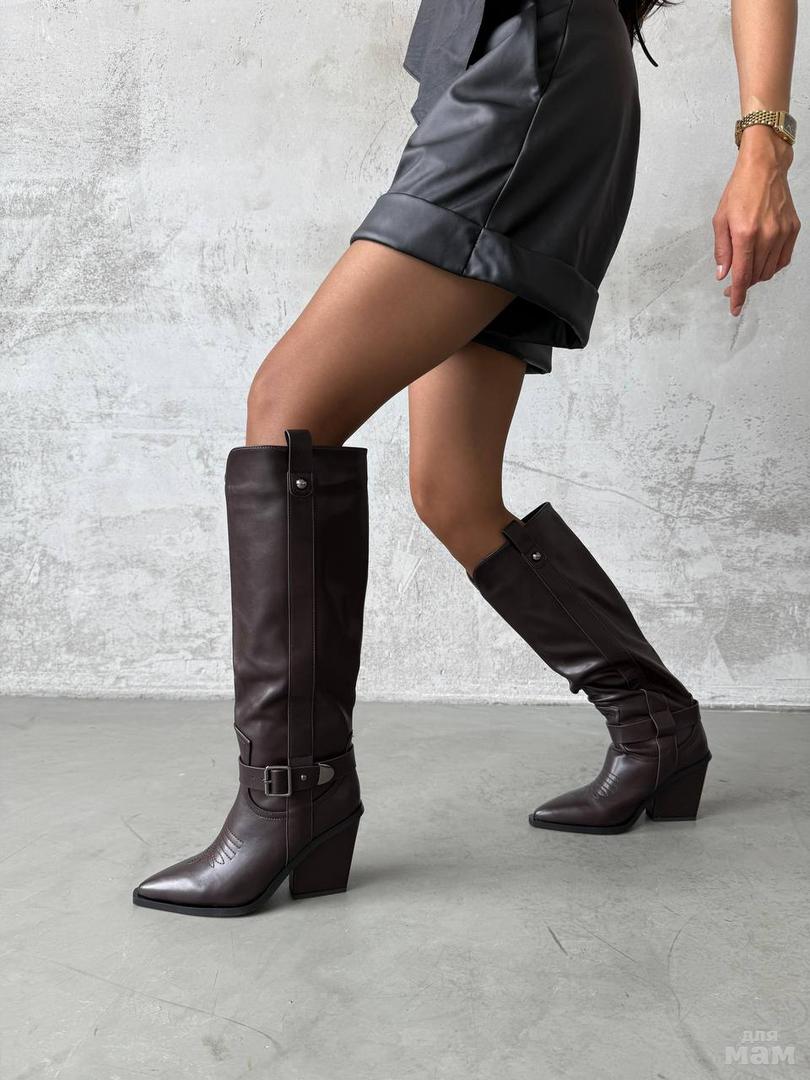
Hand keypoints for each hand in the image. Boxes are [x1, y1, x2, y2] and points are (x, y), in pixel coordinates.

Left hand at [712, 125, 800, 315]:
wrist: (764, 169)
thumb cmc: (739, 191)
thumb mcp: (720, 220)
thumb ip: (722, 250)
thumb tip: (723, 274)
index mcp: (745, 234)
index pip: (742, 275)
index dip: (737, 296)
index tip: (734, 308)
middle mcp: (767, 236)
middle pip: (756, 276)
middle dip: (743, 284)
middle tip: (732, 283)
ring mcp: (782, 233)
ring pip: (769, 270)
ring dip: (756, 276)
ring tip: (746, 267)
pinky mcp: (793, 229)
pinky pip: (783, 260)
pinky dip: (772, 266)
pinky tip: (762, 260)